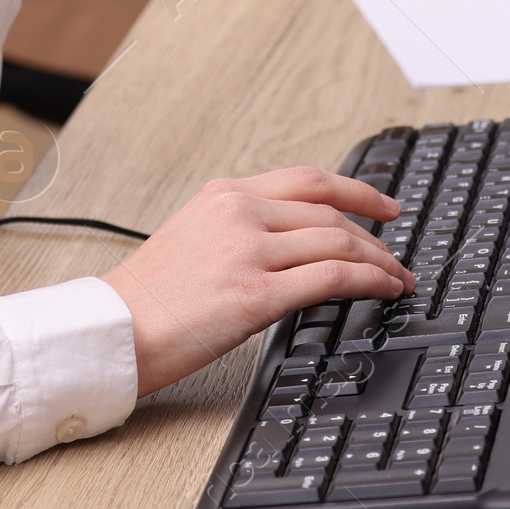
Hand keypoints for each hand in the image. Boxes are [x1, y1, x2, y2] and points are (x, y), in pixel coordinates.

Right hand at [103, 168, 414, 395]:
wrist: (113, 329)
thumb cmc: (148, 295)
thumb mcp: (192, 233)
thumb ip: (238, 225)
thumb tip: (287, 238)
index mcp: (225, 193)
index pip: (308, 179)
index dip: (355, 189)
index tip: (382, 204)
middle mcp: (241, 213)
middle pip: (330, 211)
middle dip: (373, 233)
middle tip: (394, 253)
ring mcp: (250, 251)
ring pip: (338, 240)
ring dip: (378, 260)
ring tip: (396, 278)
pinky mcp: (256, 295)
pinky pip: (331, 277)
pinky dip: (368, 280)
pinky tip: (383, 290)